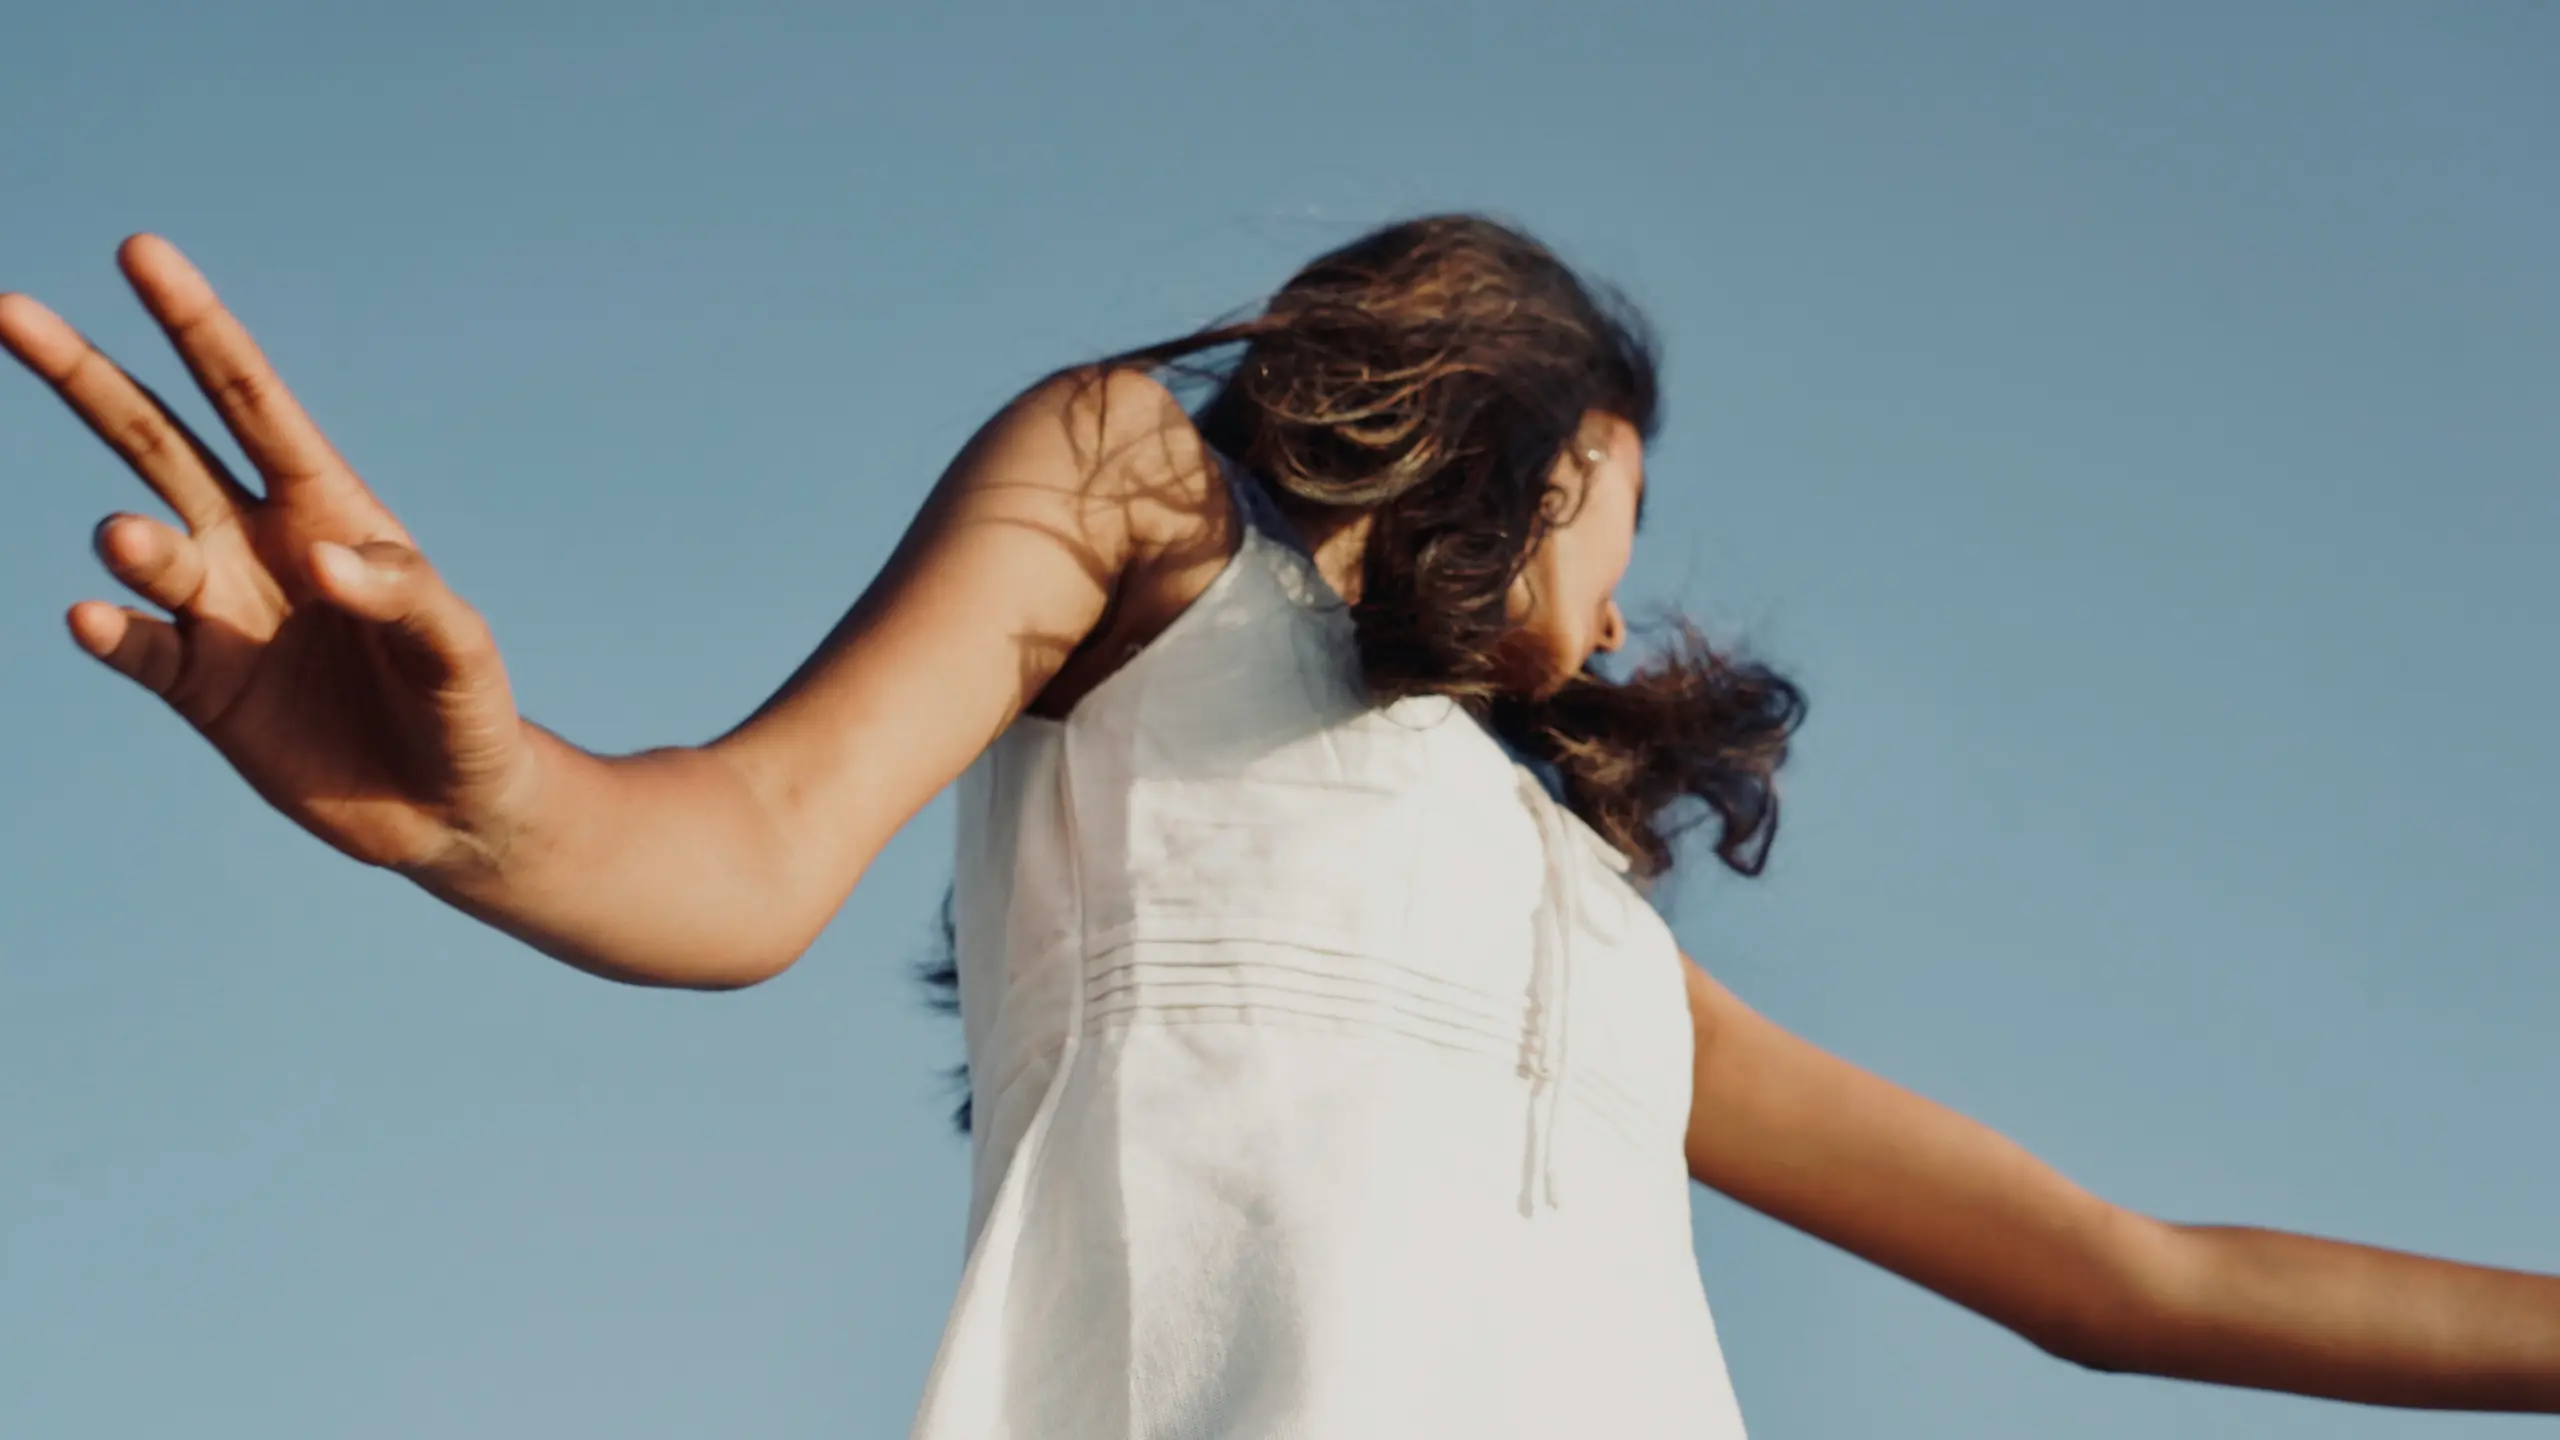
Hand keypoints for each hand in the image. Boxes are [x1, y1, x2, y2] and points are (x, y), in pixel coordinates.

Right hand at [2, 236, 532, 875]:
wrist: (449, 808)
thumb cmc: (465, 706)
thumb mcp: (457, 647)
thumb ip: (401, 591)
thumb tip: (317, 556)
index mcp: (326, 506)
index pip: (250, 399)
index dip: (197, 325)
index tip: (140, 251)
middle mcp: (255, 543)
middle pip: (157, 442)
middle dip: (87, 377)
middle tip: (12, 310)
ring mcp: (218, 613)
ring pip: (147, 550)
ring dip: (132, 543)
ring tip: (128, 540)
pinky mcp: (197, 688)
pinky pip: (138, 649)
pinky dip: (112, 633)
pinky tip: (93, 618)